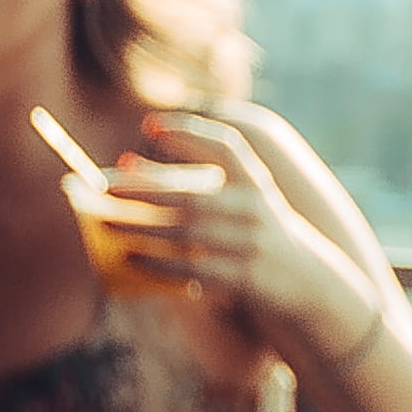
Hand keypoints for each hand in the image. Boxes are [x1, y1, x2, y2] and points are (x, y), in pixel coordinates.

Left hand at [98, 110, 382, 370]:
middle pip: (190, 196)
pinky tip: (130, 258)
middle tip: (103, 187)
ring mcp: (250, 245)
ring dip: (141, 229)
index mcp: (257, 183)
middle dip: (143, 191)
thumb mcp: (245, 204)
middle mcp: (256, 209)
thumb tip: (127, 167)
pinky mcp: (244, 278)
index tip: (149, 126)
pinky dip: (158, 264)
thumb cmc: (259, 237)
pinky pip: (192, 270)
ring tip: (105, 223)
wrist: (308, 285)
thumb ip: (198, 184)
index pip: (226, 146)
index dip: (189, 132)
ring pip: (185, 235)